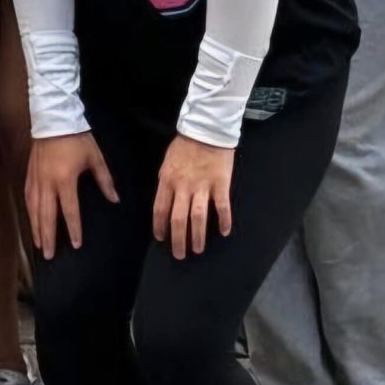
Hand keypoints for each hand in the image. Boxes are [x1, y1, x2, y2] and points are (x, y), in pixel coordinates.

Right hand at [26, 132, 118, 258]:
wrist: (54, 119)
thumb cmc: (77, 138)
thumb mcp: (95, 158)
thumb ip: (105, 180)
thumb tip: (115, 200)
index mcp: (65, 180)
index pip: (69, 210)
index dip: (73, 228)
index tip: (75, 245)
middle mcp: (48, 183)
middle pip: (47, 216)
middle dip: (48, 237)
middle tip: (49, 255)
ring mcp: (36, 179)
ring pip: (34, 210)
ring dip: (36, 229)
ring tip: (39, 245)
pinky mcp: (30, 174)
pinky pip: (28, 198)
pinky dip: (29, 213)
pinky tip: (31, 222)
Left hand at [152, 135, 235, 257]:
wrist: (206, 129)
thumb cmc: (184, 146)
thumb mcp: (166, 164)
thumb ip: (166, 184)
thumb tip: (165, 203)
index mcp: (167, 181)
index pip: (160, 209)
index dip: (160, 227)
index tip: (161, 239)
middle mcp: (183, 186)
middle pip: (178, 218)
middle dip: (177, 239)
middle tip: (179, 255)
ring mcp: (202, 186)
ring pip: (197, 217)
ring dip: (197, 236)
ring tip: (197, 249)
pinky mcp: (220, 184)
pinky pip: (221, 206)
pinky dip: (223, 220)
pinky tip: (224, 232)